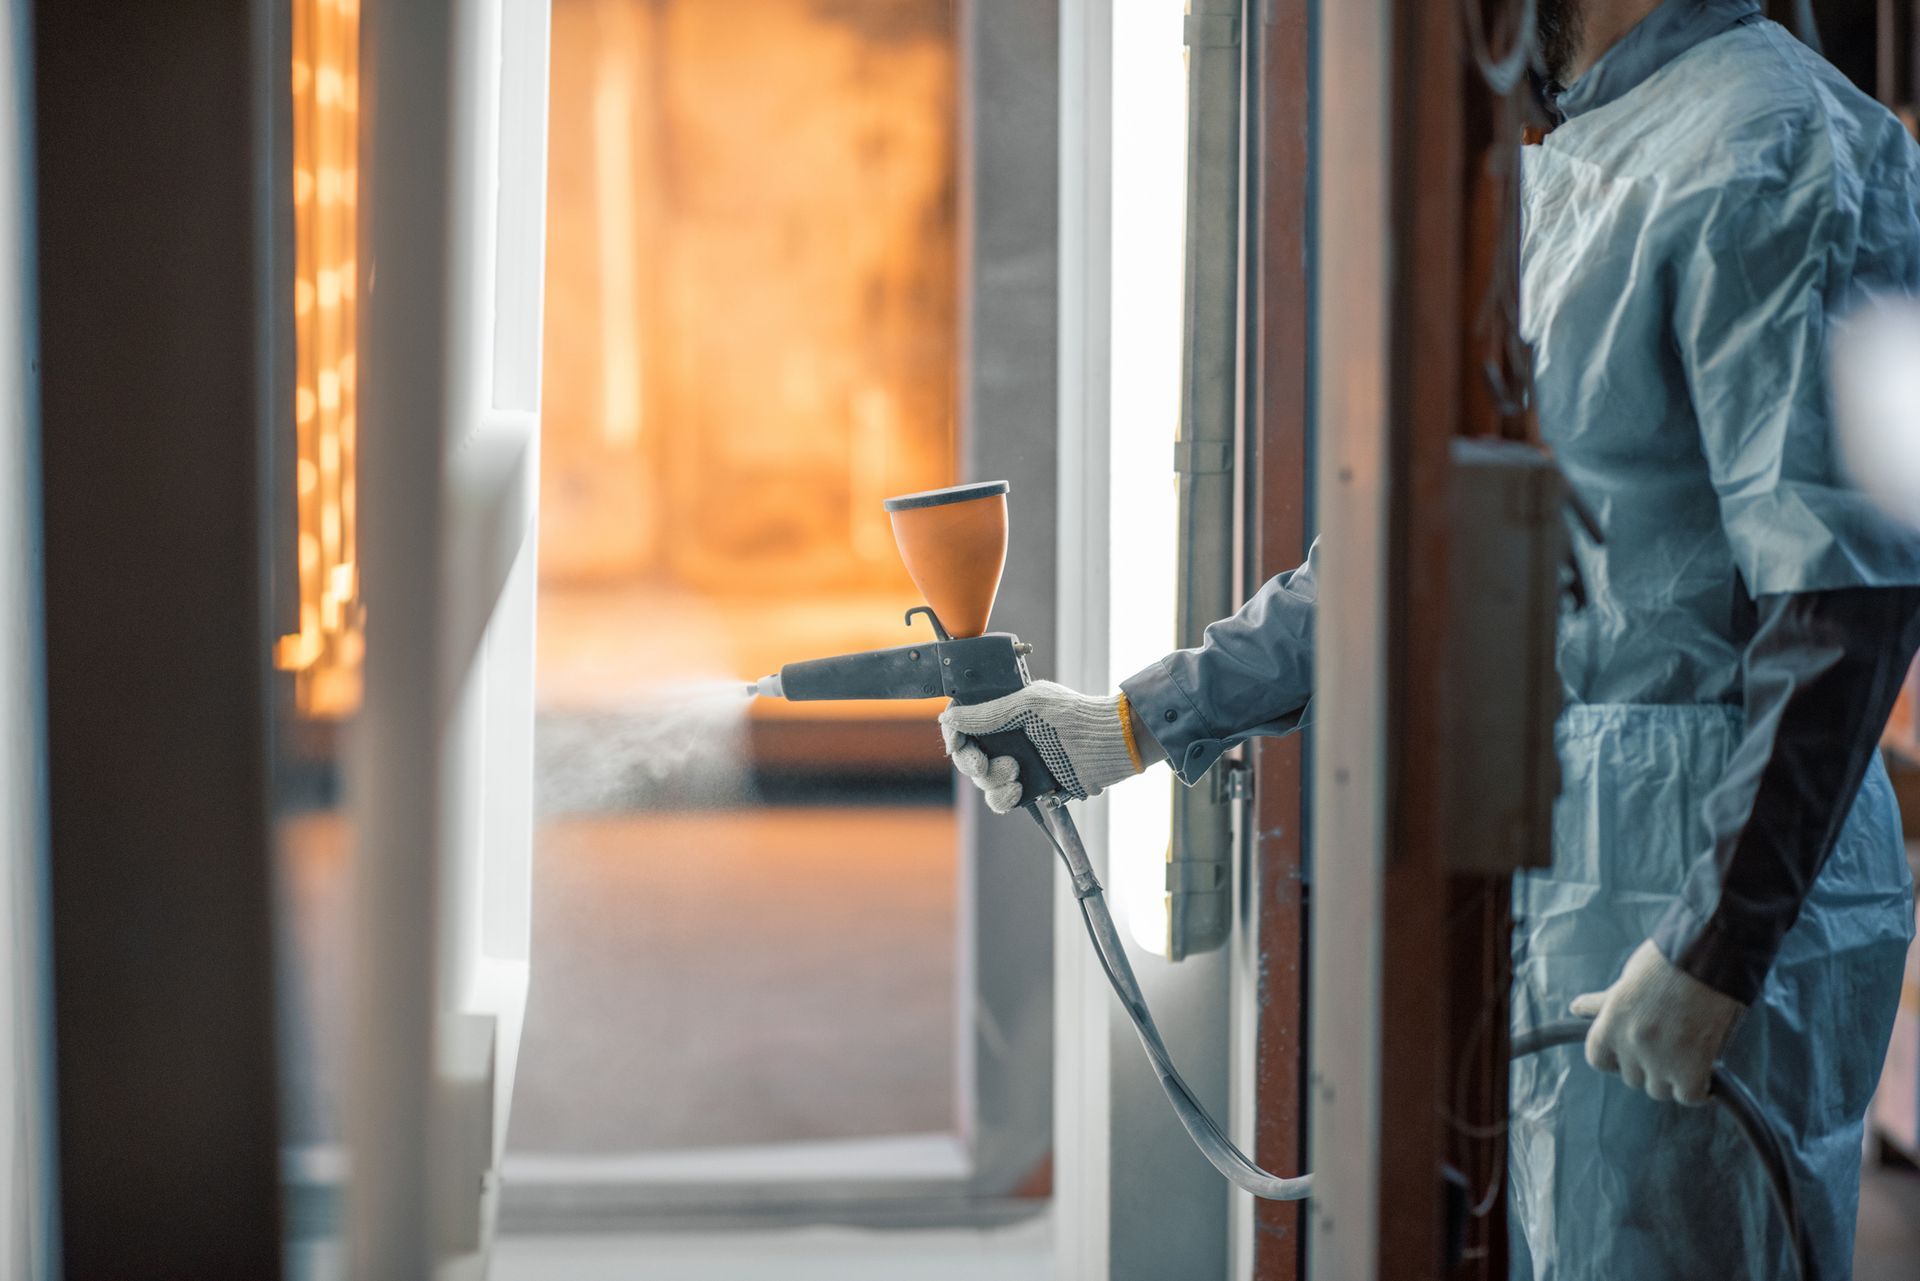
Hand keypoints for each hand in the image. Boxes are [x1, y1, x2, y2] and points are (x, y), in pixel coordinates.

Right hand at [938, 681, 1144, 812]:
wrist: (1109, 745)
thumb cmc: (1075, 716)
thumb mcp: (1028, 706)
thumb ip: (988, 713)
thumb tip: (949, 717)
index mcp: (1004, 713)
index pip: (965, 723)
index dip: (955, 734)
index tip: (956, 744)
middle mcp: (1007, 738)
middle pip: (968, 755)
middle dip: (973, 762)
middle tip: (985, 763)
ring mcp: (1018, 763)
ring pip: (982, 781)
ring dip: (992, 780)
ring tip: (1015, 772)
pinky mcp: (1029, 787)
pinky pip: (1000, 800)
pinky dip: (1002, 799)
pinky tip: (1018, 790)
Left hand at [1570, 939, 1745, 1105]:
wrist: (1709, 957)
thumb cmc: (1668, 961)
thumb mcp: (1627, 980)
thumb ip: (1606, 1003)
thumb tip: (1576, 1007)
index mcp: (1610, 1021)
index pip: (1597, 1060)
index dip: (1614, 1059)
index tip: (1630, 1053)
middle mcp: (1630, 1044)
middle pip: (1632, 1077)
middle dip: (1647, 1066)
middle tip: (1667, 1048)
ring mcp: (1660, 1060)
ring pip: (1660, 1090)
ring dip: (1672, 1079)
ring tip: (1687, 1058)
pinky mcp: (1692, 1069)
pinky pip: (1689, 1097)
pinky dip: (1699, 1090)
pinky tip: (1706, 1076)